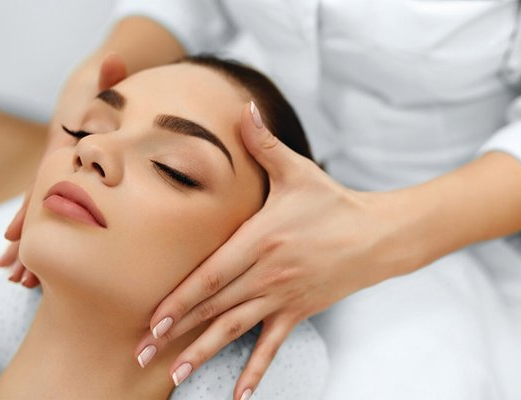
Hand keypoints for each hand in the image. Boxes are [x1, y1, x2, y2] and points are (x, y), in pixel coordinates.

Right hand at [0, 54, 128, 287]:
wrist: (102, 94)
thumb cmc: (104, 90)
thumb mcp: (101, 83)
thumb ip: (106, 76)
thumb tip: (115, 59)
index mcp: (63, 152)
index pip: (42, 184)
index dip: (28, 211)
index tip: (12, 239)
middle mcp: (60, 170)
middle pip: (40, 210)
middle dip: (27, 243)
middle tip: (18, 278)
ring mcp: (67, 181)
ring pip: (49, 221)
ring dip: (35, 250)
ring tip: (23, 283)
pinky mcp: (79, 188)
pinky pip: (63, 219)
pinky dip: (51, 241)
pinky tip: (41, 268)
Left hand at [134, 103, 405, 398]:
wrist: (379, 234)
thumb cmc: (332, 201)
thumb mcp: (297, 171)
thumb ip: (264, 143)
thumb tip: (244, 107)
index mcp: (260, 239)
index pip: (211, 275)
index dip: (180, 299)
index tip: (152, 320)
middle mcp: (268, 273)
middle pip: (215, 308)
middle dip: (177, 332)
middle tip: (141, 353)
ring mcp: (284, 296)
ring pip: (236, 330)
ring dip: (203, 353)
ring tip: (174, 374)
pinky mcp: (299, 311)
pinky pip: (273, 345)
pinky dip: (255, 371)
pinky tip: (238, 395)